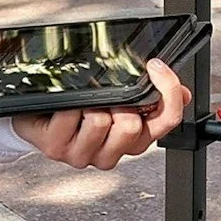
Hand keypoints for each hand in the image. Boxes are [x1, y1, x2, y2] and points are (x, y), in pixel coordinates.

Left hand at [14, 58, 189, 170]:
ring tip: (83, 103)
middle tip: (108, 93)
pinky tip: (64, 107)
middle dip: (121, 102)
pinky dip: (68, 104)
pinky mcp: (56, 148)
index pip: (167, 120)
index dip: (167, 90)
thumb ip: (152, 97)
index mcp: (134, 141)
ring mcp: (83, 154)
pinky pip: (71, 118)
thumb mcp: (121, 98)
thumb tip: (182, 92)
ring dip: (92, 104)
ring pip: (100, 123)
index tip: (156, 66)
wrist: (38, 113)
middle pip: (132, 127)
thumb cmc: (82, 105)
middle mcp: (111, 153)